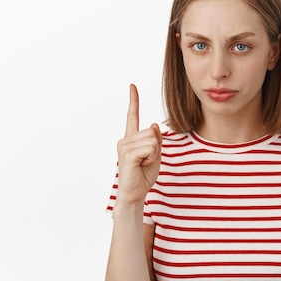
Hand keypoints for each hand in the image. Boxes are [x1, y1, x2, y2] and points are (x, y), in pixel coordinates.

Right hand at [115, 84, 161, 207]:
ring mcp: (124, 146)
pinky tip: (141, 166)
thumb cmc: (144, 176)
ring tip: (143, 164)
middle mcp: (125, 140)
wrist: (134, 193)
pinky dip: (151, 158)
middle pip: (152, 131)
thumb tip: (154, 124)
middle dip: (156, 148)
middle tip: (146, 162)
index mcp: (130, 139)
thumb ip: (156, 140)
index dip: (134, 100)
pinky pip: (150, 148)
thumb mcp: (155, 155)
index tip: (132, 86)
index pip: (132, 116)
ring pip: (152, 140)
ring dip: (154, 154)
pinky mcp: (127, 154)